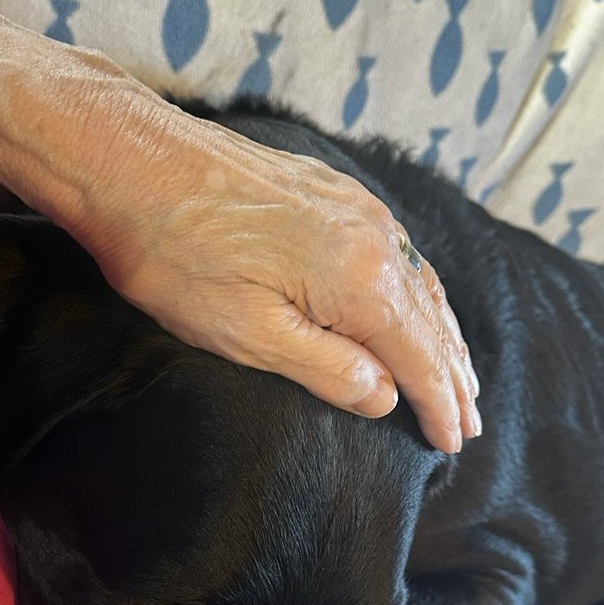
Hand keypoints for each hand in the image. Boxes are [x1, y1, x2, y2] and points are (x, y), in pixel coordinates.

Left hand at [41, 70, 479, 454]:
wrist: (132, 162)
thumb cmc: (178, 256)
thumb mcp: (248, 334)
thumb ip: (327, 369)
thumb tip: (384, 396)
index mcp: (361, 281)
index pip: (419, 358)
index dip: (438, 405)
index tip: (452, 442)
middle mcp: (376, 237)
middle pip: (430, 322)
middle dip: (453, 377)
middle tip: (470, 422)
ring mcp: (357, 207)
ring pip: (420, 283)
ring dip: (441, 335)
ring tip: (460, 374)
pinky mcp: (332, 190)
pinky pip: (399, 250)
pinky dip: (418, 291)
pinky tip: (415, 303)